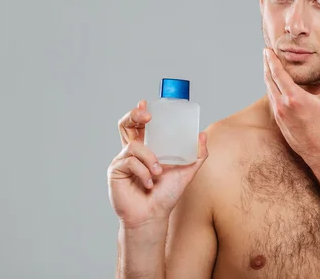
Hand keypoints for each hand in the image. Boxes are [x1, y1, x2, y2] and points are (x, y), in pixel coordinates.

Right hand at [107, 100, 208, 228]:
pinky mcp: (116, 171)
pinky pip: (130, 162)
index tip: (146, 104)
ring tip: (158, 173)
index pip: (140, 124)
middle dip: (134, 115)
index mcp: (147, 148)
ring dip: (149, 158)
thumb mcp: (186, 172)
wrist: (153, 217)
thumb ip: (197, 155)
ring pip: (134, 145)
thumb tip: (203, 135)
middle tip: (146, 116)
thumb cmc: (166, 195)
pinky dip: (143, 172)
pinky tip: (148, 184)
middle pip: (126, 125)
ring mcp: (122, 160)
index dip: (139, 112)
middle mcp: (133, 151)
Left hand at [263, 48, 319, 163]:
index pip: (277, 73)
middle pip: (269, 80)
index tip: (267, 50)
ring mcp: (279, 115)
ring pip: (269, 91)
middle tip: (266, 54)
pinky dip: (272, 90)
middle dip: (266, 65)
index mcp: (293, 97)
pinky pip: (272, 101)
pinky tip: (275, 87)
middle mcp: (282, 105)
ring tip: (269, 67)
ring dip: (268, 78)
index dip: (271, 60)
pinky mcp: (279, 122)